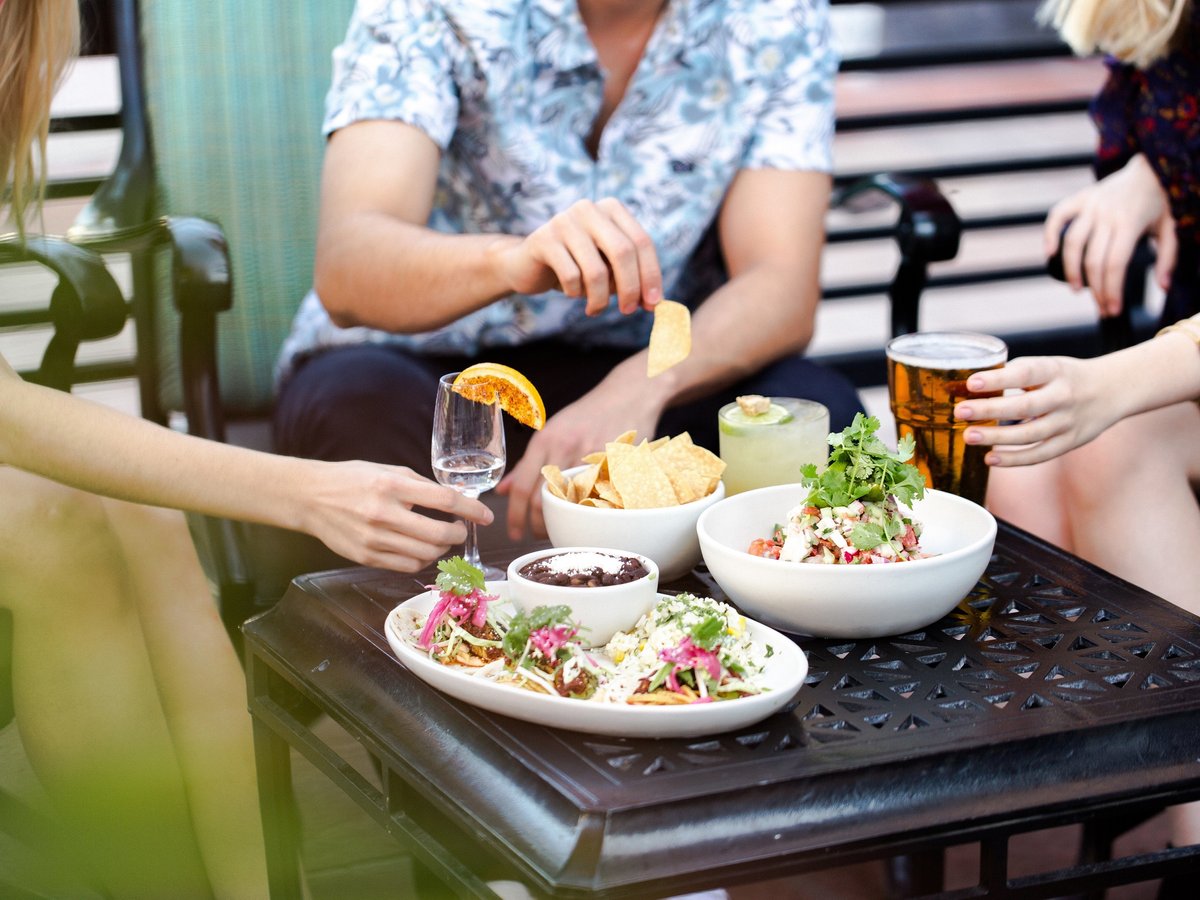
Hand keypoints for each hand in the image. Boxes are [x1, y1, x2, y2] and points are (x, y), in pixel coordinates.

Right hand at [300, 461, 492, 570]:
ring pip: (426, 554)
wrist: (309, 498)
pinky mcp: (367, 557)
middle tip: (461, 529)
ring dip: (443, 548)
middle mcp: (384, 513)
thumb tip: (452, 498)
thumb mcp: (387, 470)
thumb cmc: (351, 479)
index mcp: (391, 485)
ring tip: (442, 538)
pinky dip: (423, 560)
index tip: (485, 515)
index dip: (471, 509)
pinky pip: (407, 565)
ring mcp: (374, 539)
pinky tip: (423, 550)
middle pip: (439, 533)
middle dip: (459, 533)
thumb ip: (419, 484)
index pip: (444, 500)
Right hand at [491, 197, 662, 315]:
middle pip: (623, 252)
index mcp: (611, 209)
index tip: (654, 305)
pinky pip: (571, 276)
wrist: (528, 265)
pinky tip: (571, 293)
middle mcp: (589, 208)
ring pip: (596, 270)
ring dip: (600, 298)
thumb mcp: (609, 270)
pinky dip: (575, 293)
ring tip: (595, 308)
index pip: (642, 242)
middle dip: (630, 288)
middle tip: (629, 311)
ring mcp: (564, 221)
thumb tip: (658, 304)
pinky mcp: (544, 239)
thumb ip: (632, 279)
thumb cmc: (577, 268)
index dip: (651, 275)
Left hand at [496, 379, 662, 539]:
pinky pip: (601, 496)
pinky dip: (593, 511)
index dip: (515, 516)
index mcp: (545, 441)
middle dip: (538, 525)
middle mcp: (565, 448)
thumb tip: (503, 490)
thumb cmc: (587, 416)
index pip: (522, 486)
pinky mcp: (615, 463)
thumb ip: (527, 464)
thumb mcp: (551, 433)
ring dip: (564, 521)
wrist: (627, 395)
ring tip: (562, 527)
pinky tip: (590, 516)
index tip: (514, 533)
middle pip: (543, 499)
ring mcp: (592, 456)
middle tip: (538, 535)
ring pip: (571, 502)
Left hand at [952, 356, 1121, 465]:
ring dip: (997, 438)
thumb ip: (1016, 374)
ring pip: (1030, 435)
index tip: (972, 382)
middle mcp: (1064, 397)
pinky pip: (1040, 454)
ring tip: (969, 436)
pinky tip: (990, 458)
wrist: (1113, 390)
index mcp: (1056, 371)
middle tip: (961, 411)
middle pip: (1025, 407)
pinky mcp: (1070, 442)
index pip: (1026, 373)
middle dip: (990, 410)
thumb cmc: (1066, 377)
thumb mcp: (1048, 366)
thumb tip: (970, 386)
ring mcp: (1069, 422)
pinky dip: (1014, 459)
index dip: (999, 379)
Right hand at [1044, 153, 1176, 316]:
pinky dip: (1049, 233)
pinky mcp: (1081, 198)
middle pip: (1093, 259)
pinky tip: (1048, 253)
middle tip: (1101, 307)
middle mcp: (1107, 214)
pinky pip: (1058, 215)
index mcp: (1131, 222)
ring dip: (1071, 270)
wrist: (1152, 166)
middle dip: (1096, 289)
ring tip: (1076, 289)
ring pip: (1073, 242)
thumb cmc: (1162, 202)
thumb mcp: (1172, 228)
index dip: (1111, 290)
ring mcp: (1092, 204)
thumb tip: (1163, 288)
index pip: (1115, 264)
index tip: (1112, 310)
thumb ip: (1169, 257)